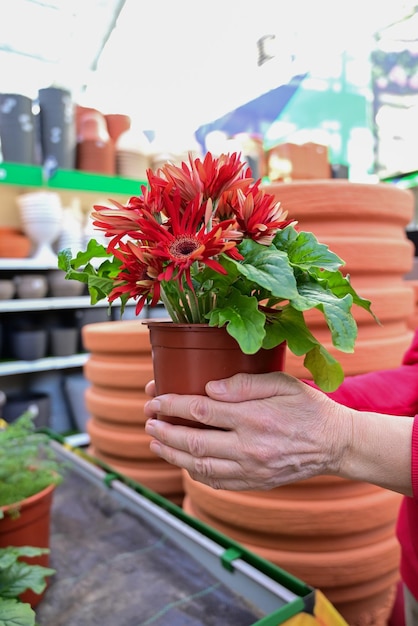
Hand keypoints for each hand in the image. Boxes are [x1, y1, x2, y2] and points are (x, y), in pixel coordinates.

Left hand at [144, 372, 350, 490]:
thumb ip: (245, 384)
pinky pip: (217, 482)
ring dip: (172, 455)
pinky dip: (195, 473)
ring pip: (200, 466)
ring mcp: (252, 469)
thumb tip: (209, 389)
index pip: (201, 410)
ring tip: (155, 444)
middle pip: (193, 442)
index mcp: (254, 417)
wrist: (336, 444)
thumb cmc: (309, 407)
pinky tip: (184, 463)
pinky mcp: (256, 483)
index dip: (172, 405)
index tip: (155, 400)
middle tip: (149, 422)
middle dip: (164, 432)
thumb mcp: (282, 383)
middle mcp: (250, 447)